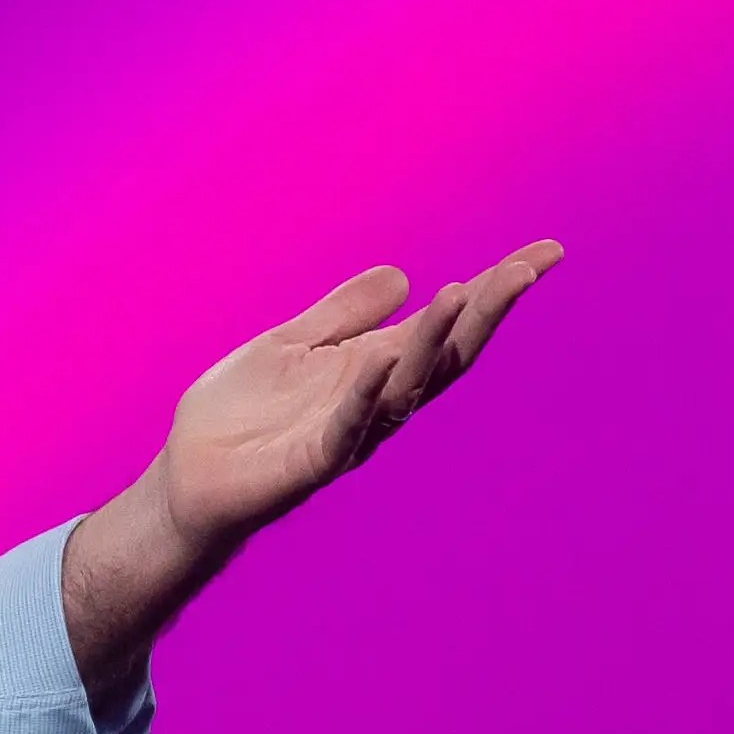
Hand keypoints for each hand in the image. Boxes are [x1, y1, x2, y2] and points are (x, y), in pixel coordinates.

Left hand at [147, 240, 562, 549]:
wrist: (187, 481)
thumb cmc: (239, 418)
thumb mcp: (290, 345)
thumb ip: (342, 315)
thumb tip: (403, 277)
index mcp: (373, 368)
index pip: (446, 325)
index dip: (493, 290)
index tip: (546, 252)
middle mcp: (375, 400)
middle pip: (446, 353)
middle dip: (486, 310)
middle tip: (526, 268)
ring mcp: (349, 432)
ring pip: (407, 386)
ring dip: (434, 340)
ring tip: (461, 291)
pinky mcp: (311, 462)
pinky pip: (348, 426)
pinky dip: (367, 393)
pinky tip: (384, 358)